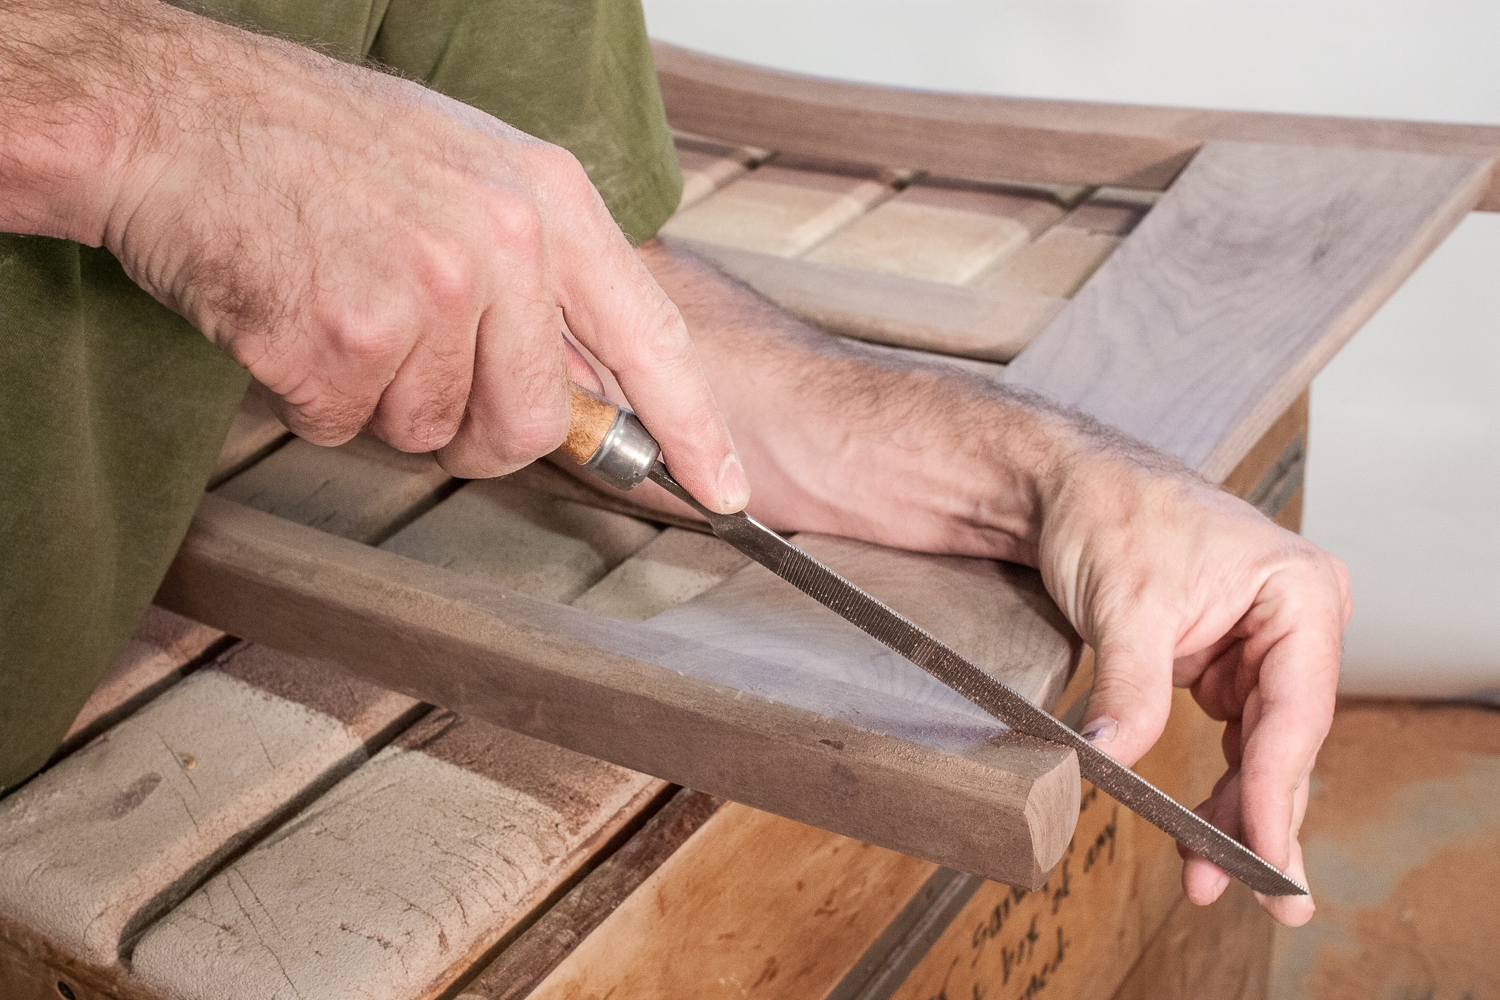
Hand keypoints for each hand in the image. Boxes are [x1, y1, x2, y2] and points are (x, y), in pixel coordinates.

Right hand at [1, 0, 746, 510]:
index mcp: (547, 197)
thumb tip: (587, 382)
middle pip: (531, 421)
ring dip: (379, 397)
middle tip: (412, 362)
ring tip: (339, 302)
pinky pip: (347, 427)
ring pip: (432, 431)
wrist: (175, 113)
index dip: (690, 425)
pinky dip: (311, 394)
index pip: (649, 335)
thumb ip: (540, 272)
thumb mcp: (468, 172)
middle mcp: (503, 242)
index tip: (722, 487)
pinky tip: (291, 313)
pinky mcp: (344, 336)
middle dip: (476, 423)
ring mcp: (427, 288)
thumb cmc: (318, 145)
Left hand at [1039, 453, 1349, 925]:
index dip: (1274, 789)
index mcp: (1299, 592)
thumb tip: (1113, 761)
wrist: (1062, 484)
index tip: (1259, 852)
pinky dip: (1214, 782)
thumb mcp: (1123, 606)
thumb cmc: (1107, 512)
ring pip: (1260, 748)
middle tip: (1259, 894)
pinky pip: (1229, 737)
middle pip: (1287, 739)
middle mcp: (1294, 620)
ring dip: (1233, 811)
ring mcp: (1261, 644)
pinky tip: (1200, 831)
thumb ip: (1129, 690)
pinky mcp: (1223, 661)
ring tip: (1208, 875)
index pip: (1295, 710)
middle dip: (1261, 817)